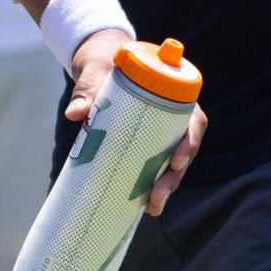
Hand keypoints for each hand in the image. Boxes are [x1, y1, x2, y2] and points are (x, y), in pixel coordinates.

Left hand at [67, 28, 204, 215]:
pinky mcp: (148, 143)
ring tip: (153, 208)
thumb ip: (87, 89)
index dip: (190, 142)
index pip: (194, 120)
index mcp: (174, 94)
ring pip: (175, 163)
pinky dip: (155, 185)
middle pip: (186, 148)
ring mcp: (163, 132)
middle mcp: (174, 116)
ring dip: (167, 187)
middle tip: (157, 195)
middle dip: (175, 176)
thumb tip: (75, 113)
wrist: (99, 65)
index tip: (176, 160)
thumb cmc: (105, 63)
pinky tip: (147, 206)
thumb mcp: (96, 72)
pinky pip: (159, 166)